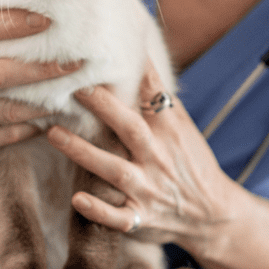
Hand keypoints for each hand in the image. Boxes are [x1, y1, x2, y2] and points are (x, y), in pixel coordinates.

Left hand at [46, 65, 235, 250]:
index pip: (153, 95)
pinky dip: (99, 210)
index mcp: (170, 130)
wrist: (215, 215)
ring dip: (84, 153)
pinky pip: (119, 217)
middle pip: (130, 128)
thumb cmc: (191, 162)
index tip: (107, 51)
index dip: (135, 72)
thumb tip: (133, 54)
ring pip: (115, 170)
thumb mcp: (182, 127)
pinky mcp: (142, 217)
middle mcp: (159, 157)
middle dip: (103, 107)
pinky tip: (77, 198)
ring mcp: (149, 188)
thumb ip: (156, 96)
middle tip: (74, 87)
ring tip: (53, 133)